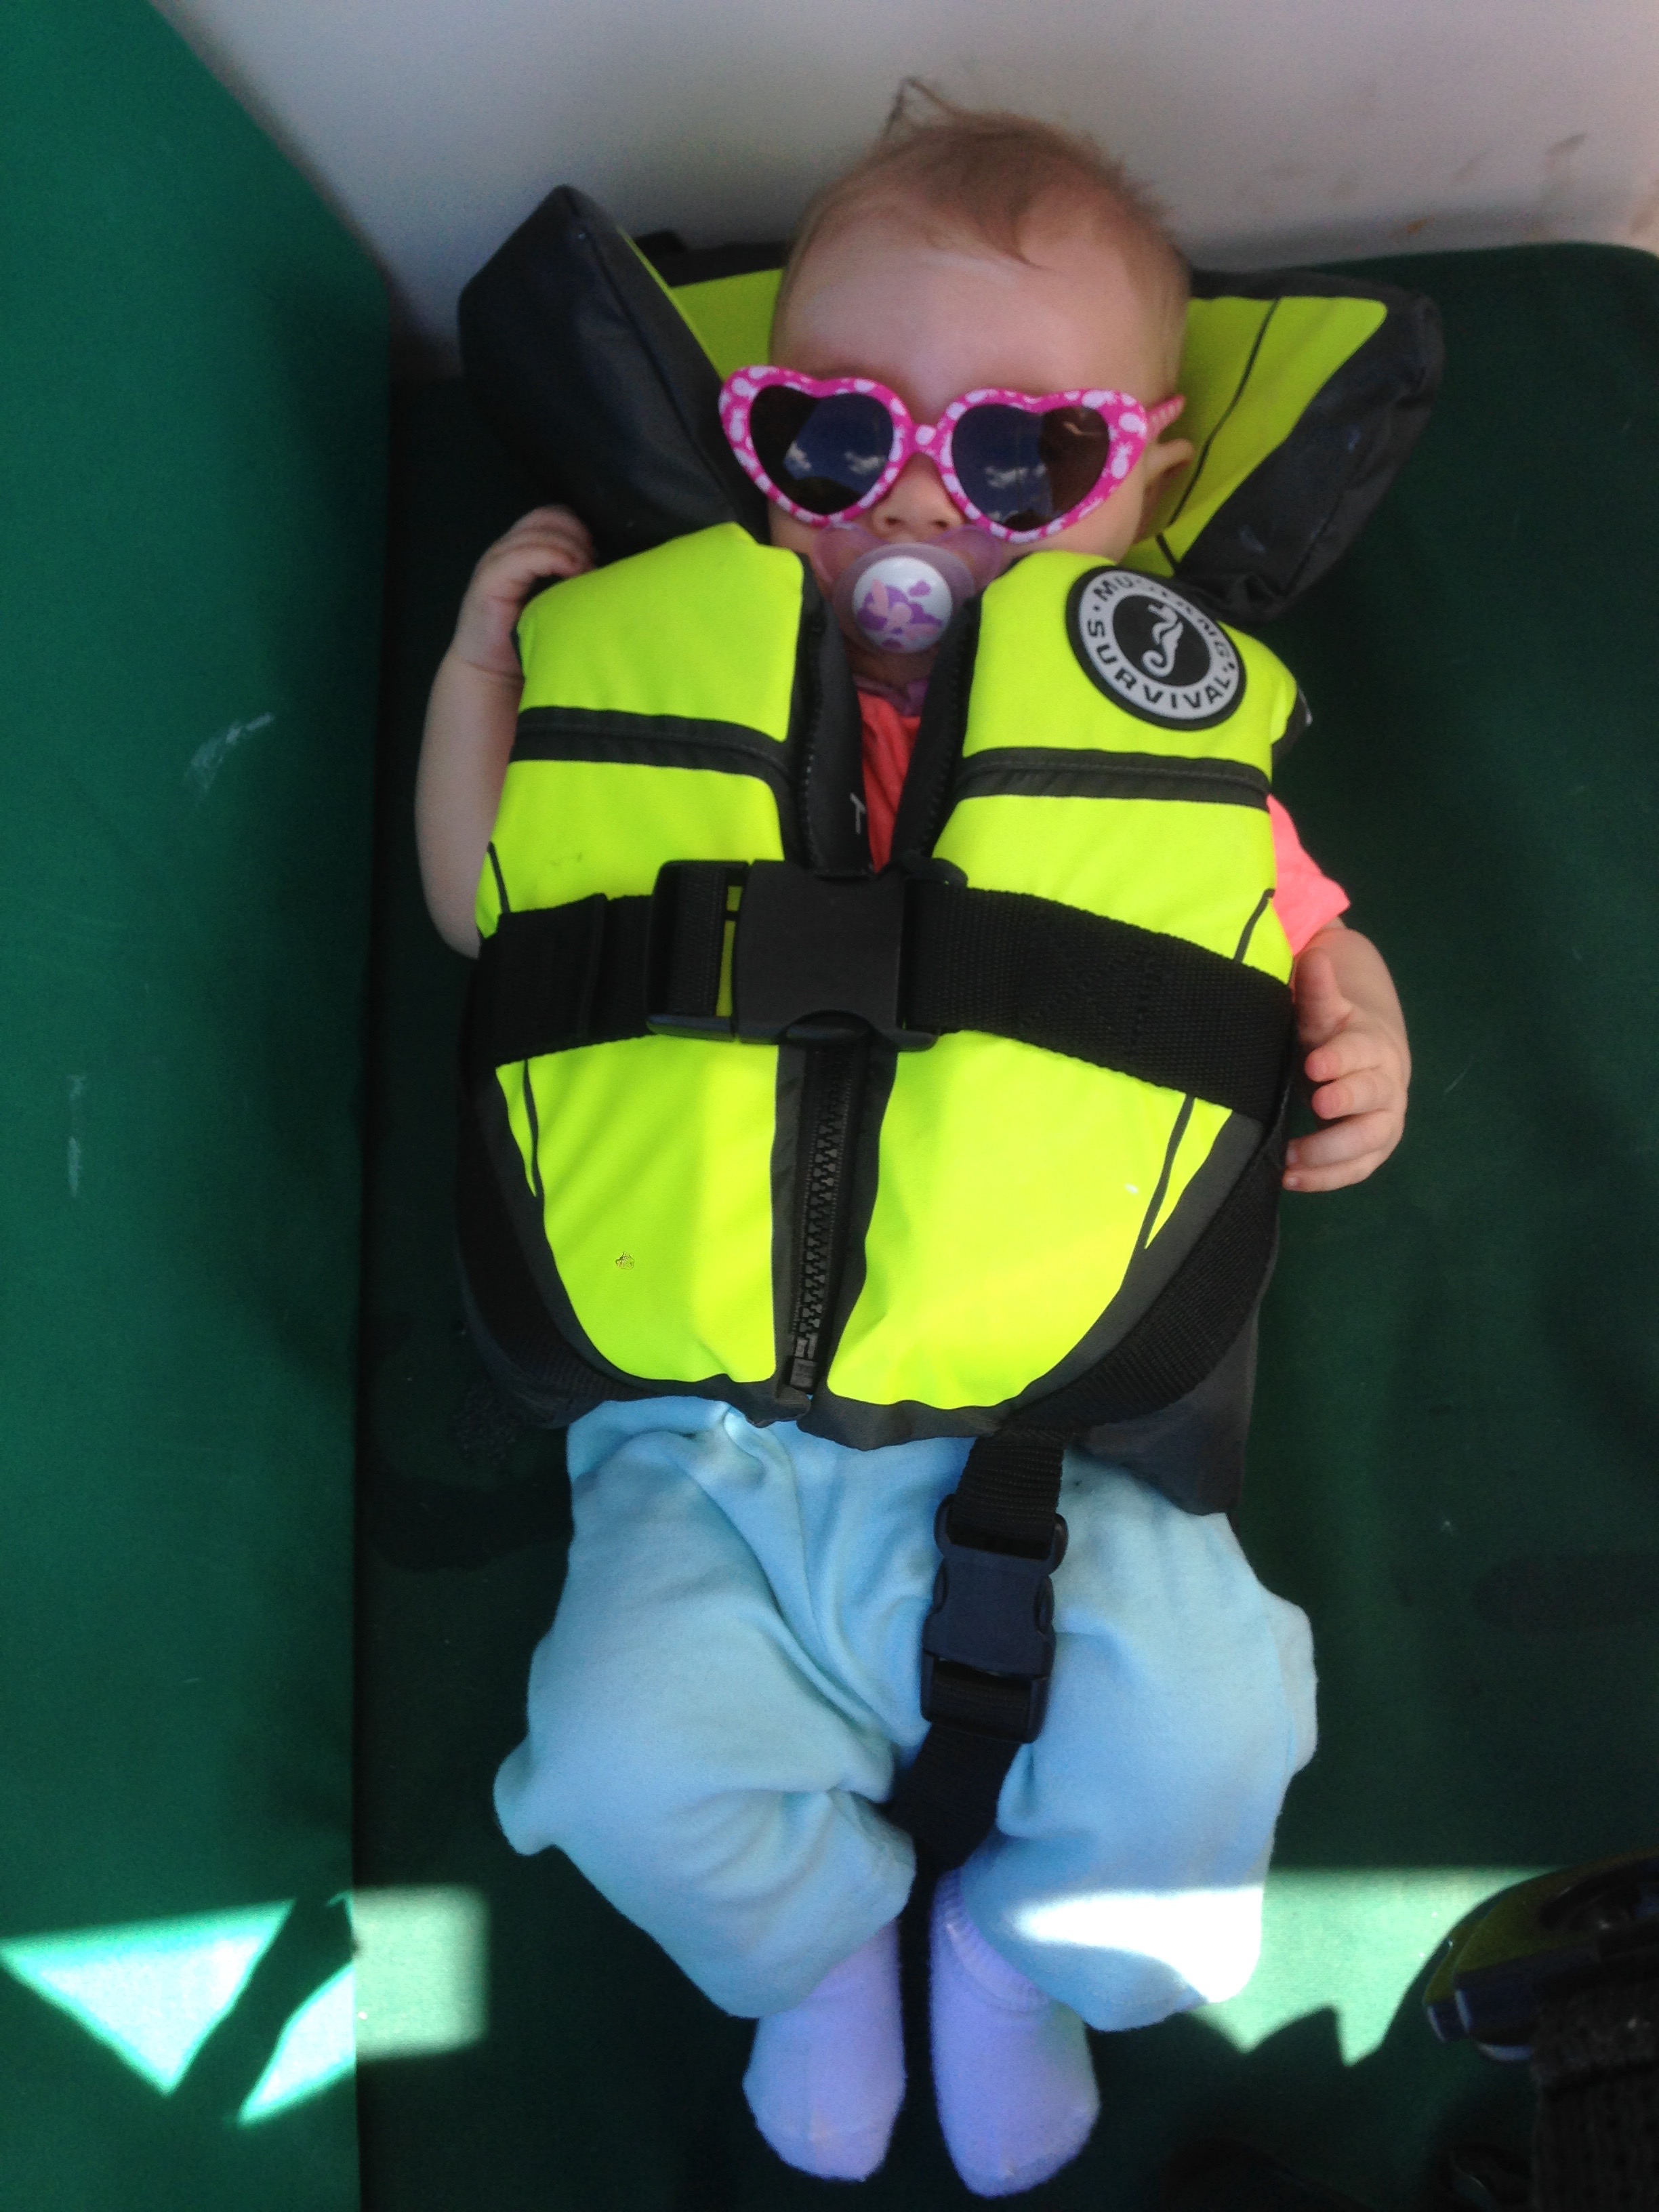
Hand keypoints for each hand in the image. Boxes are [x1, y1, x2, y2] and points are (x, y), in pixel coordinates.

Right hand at [448, 506, 594, 678]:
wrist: (493, 676)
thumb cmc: (532, 642)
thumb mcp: (560, 604)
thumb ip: (575, 580)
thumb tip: (610, 569)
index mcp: (524, 552)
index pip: (555, 517)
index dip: (579, 529)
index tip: (597, 557)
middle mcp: (508, 550)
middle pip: (548, 517)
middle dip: (577, 535)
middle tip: (592, 565)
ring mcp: (496, 562)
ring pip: (538, 531)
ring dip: (570, 548)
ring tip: (585, 574)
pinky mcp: (489, 581)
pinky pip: (523, 555)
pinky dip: (552, 558)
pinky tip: (571, 574)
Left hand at [1283, 927, 1409, 1191]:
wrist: (1369, 1057)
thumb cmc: (1336, 1032)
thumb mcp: (1325, 1009)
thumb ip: (1317, 989)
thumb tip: (1313, 955)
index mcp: (1373, 1044)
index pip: (1362, 1050)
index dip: (1341, 1057)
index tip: (1315, 1063)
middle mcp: (1386, 1084)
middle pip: (1374, 1096)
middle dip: (1348, 1101)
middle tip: (1319, 1104)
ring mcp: (1383, 1120)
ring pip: (1369, 1141)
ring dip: (1331, 1152)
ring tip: (1290, 1159)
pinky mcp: (1373, 1149)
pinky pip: (1356, 1169)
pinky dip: (1327, 1178)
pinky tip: (1291, 1179)